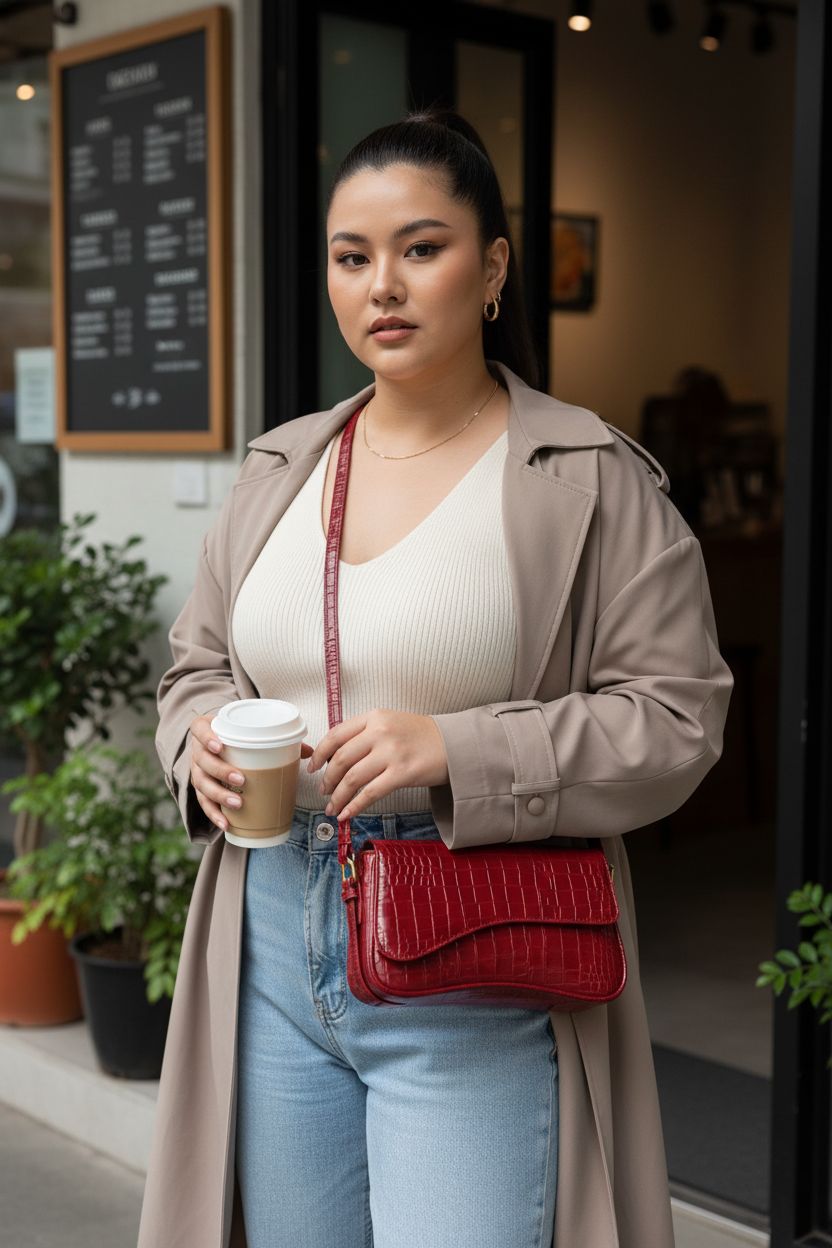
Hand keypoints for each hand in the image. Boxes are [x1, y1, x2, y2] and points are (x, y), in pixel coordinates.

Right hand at [188, 713, 314, 830]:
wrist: (216, 742)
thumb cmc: (236, 736)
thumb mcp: (249, 731)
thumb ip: (276, 739)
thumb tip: (308, 751)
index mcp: (206, 729)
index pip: (199, 729)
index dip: (207, 737)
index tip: (220, 746)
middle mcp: (197, 750)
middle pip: (202, 760)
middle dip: (220, 771)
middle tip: (241, 779)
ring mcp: (196, 770)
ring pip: (201, 783)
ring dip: (218, 795)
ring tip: (237, 803)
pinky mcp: (200, 788)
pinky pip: (203, 803)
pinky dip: (214, 814)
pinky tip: (226, 824)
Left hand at [306, 709, 449, 821]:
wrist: (454, 744)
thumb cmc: (420, 736)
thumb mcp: (390, 722)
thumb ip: (364, 733)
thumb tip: (335, 757)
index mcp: (374, 717)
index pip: (336, 735)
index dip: (320, 754)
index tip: (313, 767)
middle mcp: (380, 732)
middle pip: (341, 759)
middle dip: (328, 779)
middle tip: (324, 791)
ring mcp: (391, 752)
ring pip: (352, 778)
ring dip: (338, 796)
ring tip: (333, 807)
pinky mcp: (402, 773)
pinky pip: (370, 793)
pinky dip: (354, 806)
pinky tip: (347, 814)